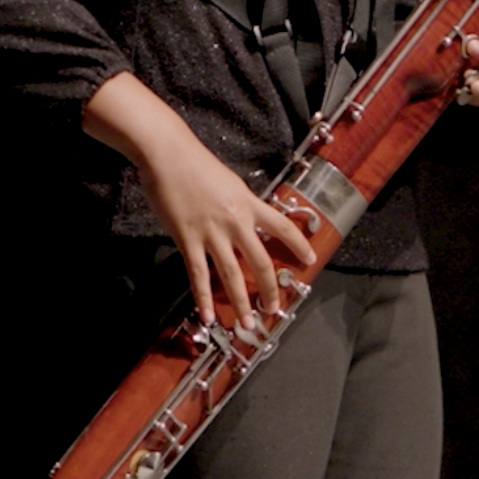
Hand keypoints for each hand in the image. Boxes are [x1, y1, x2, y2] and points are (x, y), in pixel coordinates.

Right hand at [82, 73, 318, 324]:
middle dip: (269, 289)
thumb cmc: (196, 163)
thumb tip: (247, 221)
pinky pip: (198, 274)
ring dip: (240, 302)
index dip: (298, 244)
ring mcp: (211, 232)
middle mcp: (235, 220)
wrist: (168, 154)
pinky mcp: (187, 239)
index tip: (310, 260)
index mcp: (248, 203)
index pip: (281, 226)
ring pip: (231, 274)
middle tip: (273, 309)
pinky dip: (203, 297)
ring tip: (246, 324)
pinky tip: (208, 315)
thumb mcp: (229, 182)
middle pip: (260, 261)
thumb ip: (240, 204)